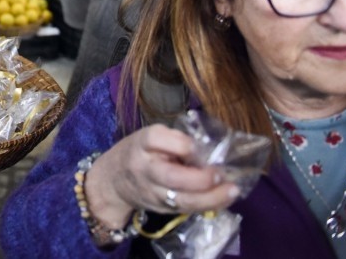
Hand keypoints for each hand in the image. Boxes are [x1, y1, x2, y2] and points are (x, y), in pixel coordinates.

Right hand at [84, 125, 240, 228]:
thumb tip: (205, 149)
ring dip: (211, 198)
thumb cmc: (139, 152)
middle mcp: (146, 169)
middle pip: (171, 177)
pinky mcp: (162, 209)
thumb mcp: (150, 136)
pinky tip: (224, 198)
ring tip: (232, 190)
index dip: (180, 143)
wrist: (113, 182)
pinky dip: (208, 204)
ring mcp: (153, 192)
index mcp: (141, 143)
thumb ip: (175, 140)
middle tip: (219, 174)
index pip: (156, 139)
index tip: (196, 146)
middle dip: (199, 178)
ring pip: (182, 200)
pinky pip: (187, 209)